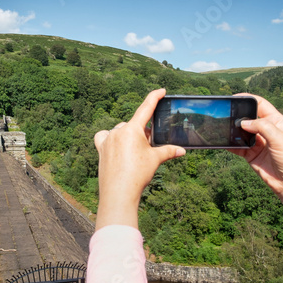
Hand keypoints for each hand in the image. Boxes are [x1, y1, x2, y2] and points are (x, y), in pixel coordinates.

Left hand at [94, 89, 185, 229]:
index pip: (146, 108)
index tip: (161, 90)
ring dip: (128, 136)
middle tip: (148, 146)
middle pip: (133, 125)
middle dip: (142, 132)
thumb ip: (168, 151)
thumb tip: (182, 151)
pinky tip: (116, 145)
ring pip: (120, 131)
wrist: (119, 192)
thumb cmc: (137, 175)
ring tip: (134, 151)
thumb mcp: (155, 160)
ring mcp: (107, 139)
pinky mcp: (100, 148)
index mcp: (132, 129)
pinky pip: (105, 137)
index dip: (154, 97)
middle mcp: (118, 131)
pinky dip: (111, 138)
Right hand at [230, 93, 282, 222]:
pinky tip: (223, 142)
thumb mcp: (279, 139)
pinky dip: (230, 144)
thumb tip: (243, 122)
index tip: (234, 98)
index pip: (260, 105)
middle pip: (248, 117)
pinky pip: (237, 146)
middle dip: (237, 115)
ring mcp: (258, 142)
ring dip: (232, 131)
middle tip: (224, 114)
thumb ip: (262, 127)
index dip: (248, 99)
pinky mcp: (251, 154)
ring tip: (221, 128)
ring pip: (241, 132)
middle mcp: (266, 130)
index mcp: (277, 122)